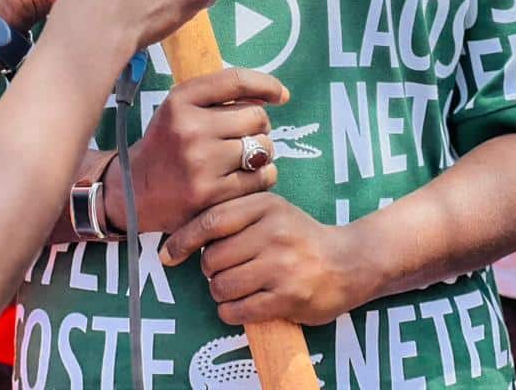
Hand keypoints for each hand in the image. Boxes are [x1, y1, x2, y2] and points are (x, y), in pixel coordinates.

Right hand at [104, 68, 288, 234]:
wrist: (134, 191)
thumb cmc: (167, 144)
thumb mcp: (180, 109)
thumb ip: (217, 97)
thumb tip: (268, 96)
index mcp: (181, 100)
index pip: (236, 81)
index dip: (266, 84)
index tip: (281, 94)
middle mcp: (190, 127)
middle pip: (256, 117)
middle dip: (259, 126)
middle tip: (245, 137)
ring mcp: (201, 162)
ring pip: (263, 147)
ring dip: (262, 152)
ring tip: (245, 158)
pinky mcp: (211, 194)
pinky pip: (261, 177)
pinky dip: (262, 176)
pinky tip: (247, 177)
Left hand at [161, 192, 352, 325]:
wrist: (347, 262)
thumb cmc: (298, 236)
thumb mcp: (271, 211)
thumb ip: (235, 215)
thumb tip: (185, 236)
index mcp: (265, 204)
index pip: (211, 220)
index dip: (183, 240)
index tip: (168, 254)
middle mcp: (273, 231)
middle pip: (212, 258)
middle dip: (209, 270)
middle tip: (223, 270)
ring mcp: (281, 265)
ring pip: (222, 286)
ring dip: (220, 293)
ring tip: (234, 288)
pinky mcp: (288, 297)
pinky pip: (239, 310)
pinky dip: (231, 312)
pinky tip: (240, 306)